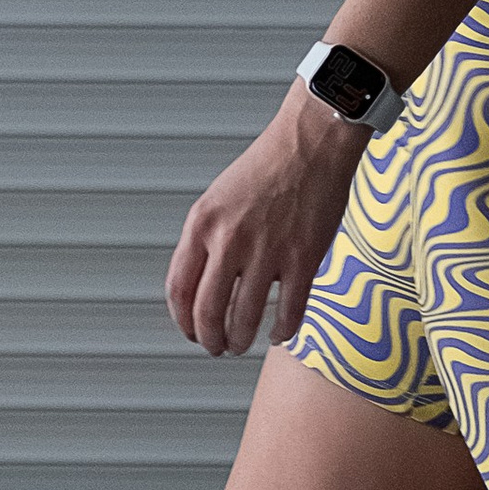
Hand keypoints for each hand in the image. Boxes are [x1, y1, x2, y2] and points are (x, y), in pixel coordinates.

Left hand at [164, 92, 365, 357]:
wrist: (310, 142)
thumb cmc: (268, 165)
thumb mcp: (217, 198)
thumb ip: (205, 239)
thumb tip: (200, 283)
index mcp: (202, 224)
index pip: (178, 289)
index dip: (182, 321)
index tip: (190, 330)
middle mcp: (230, 239)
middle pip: (207, 312)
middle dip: (209, 340)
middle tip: (215, 347)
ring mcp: (267, 251)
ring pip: (245, 319)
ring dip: (240, 340)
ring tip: (242, 344)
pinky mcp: (303, 257)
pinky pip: (289, 311)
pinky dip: (282, 331)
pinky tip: (279, 333)